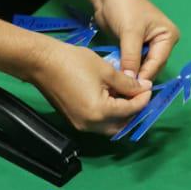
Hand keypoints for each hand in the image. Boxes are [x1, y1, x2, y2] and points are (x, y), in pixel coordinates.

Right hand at [31, 41, 151, 133]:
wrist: (42, 62)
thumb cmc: (73, 62)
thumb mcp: (106, 70)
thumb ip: (128, 82)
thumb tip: (144, 88)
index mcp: (100, 112)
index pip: (130, 110)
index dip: (143, 98)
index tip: (148, 87)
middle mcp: (91, 124)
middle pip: (121, 125)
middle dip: (134, 111)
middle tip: (140, 94)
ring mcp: (80, 125)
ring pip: (109, 127)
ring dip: (121, 115)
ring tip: (127, 95)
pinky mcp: (74, 121)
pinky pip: (97, 124)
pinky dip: (108, 115)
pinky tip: (111, 98)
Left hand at [94, 0, 179, 81]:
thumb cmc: (124, 7)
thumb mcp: (130, 33)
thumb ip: (131, 58)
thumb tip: (131, 81)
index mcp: (168, 36)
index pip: (158, 62)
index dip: (145, 76)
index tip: (133, 89)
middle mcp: (161, 42)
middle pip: (151, 67)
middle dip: (138, 77)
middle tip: (125, 91)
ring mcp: (148, 45)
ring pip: (141, 67)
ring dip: (131, 74)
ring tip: (120, 86)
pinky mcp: (134, 46)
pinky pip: (132, 62)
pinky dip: (126, 68)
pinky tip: (117, 76)